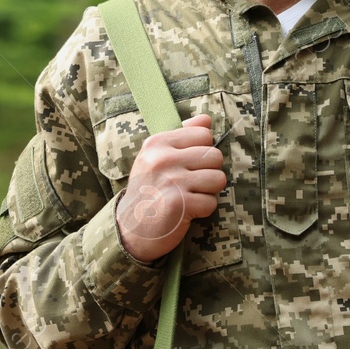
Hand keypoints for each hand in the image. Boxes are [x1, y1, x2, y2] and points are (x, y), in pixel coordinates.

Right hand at [115, 113, 226, 262]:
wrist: (131, 230)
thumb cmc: (148, 190)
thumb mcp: (156, 157)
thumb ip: (182, 135)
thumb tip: (207, 119)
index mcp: (157, 143)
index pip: (204, 134)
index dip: (202, 151)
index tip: (188, 165)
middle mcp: (163, 159)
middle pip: (215, 156)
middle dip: (209, 173)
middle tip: (190, 184)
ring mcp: (172, 181)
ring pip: (218, 179)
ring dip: (208, 192)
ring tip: (189, 196)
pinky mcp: (180, 203)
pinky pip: (211, 202)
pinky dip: (203, 210)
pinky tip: (187, 211)